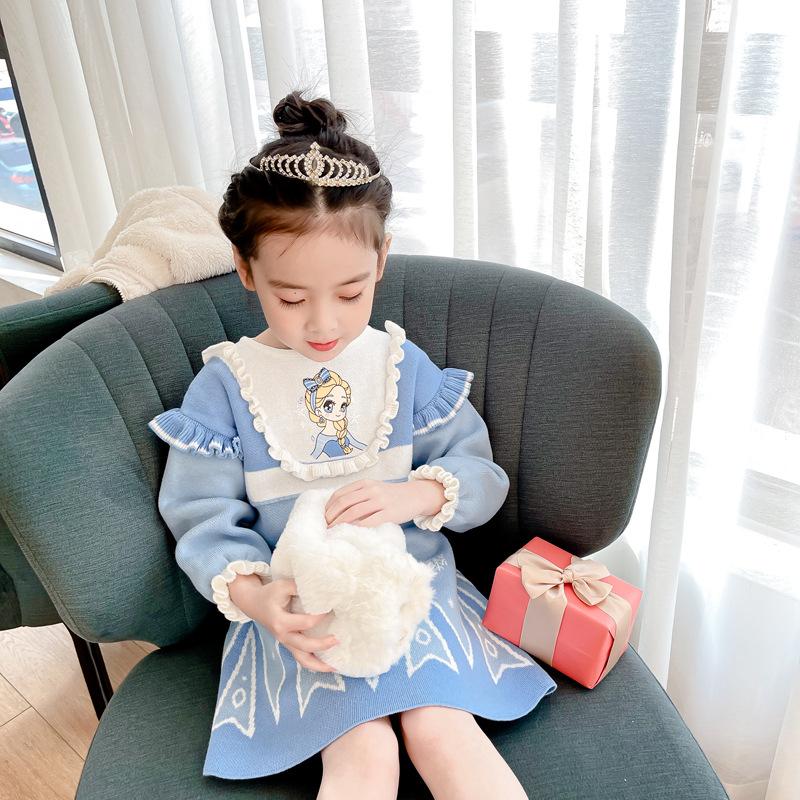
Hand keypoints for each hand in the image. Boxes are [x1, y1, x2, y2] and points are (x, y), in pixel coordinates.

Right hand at [229, 575, 337, 671]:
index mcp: (281, 622)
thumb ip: (300, 587)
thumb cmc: (270, 594)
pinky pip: (302, 658)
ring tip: (336, 667)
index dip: (320, 617)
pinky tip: (328, 664)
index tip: (332, 608)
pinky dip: (314, 663)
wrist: (254, 603)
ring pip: (303, 660)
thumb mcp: (283, 586)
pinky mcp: (289, 644)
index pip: (305, 622)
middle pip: (305, 646)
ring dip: (319, 665)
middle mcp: (283, 636)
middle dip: (323, 645)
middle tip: (338, 639)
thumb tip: (322, 589)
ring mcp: (286, 642)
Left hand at [324, 478, 446, 527]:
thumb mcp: (373, 489)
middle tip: (324, 526)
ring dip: (340, 523)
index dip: (328, 506)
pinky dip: (356, 527)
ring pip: (353, 512)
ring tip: (332, 531)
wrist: (415, 495)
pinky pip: (369, 521)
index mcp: (364, 483)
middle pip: (343, 502)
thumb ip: (358, 495)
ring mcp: (380, 501)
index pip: (340, 494)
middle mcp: (371, 490)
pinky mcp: (389, 513)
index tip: (322, 517)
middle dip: (331, 516)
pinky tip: (349, 532)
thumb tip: (335, 511)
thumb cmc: (390, 495)